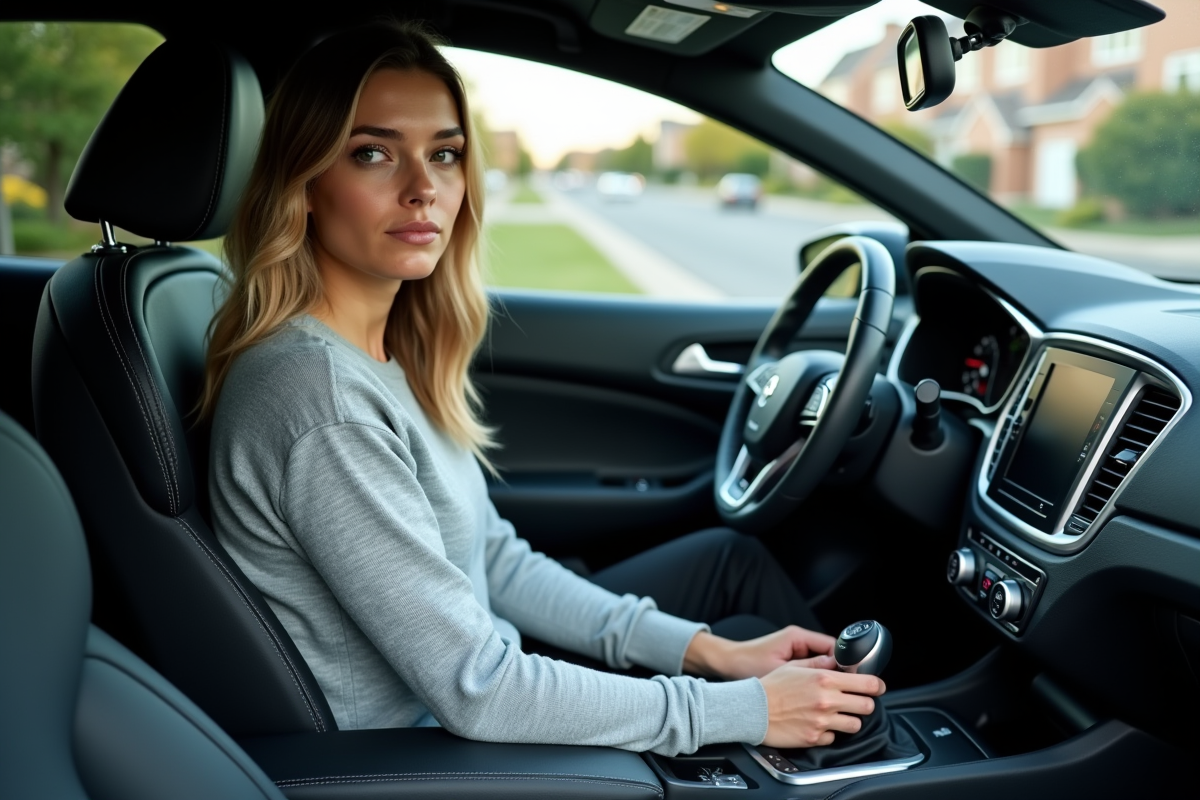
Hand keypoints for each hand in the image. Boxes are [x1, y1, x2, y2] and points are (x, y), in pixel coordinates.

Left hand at [683, 626, 836, 679]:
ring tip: (836, 694)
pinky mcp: (791, 660)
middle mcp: (799, 640)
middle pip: (830, 654)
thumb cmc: (748, 664)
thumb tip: (835, 671)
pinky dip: (817, 680)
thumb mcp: (780, 669)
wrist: (728, 663)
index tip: (854, 677)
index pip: (832, 645)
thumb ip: (808, 668)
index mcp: (798, 637)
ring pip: (822, 663)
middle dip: (839, 671)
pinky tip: (820, 694)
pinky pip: (811, 669)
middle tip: (848, 689)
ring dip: (828, 677)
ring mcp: (795, 650)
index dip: (845, 662)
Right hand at [760, 662, 884, 747]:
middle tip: (855, 701)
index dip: (876, 685)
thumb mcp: (794, 666)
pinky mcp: (814, 738)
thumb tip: (838, 663)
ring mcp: (822, 722)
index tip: (876, 687)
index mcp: (824, 679)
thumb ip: (820, 664)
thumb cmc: (770, 686)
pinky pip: (834, 737)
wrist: (751, 710)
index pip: (867, 684)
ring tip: (836, 714)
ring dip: (849, 719)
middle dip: (863, 703)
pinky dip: (829, 732)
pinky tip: (817, 724)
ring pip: (855, 725)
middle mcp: (827, 701)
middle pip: (867, 706)